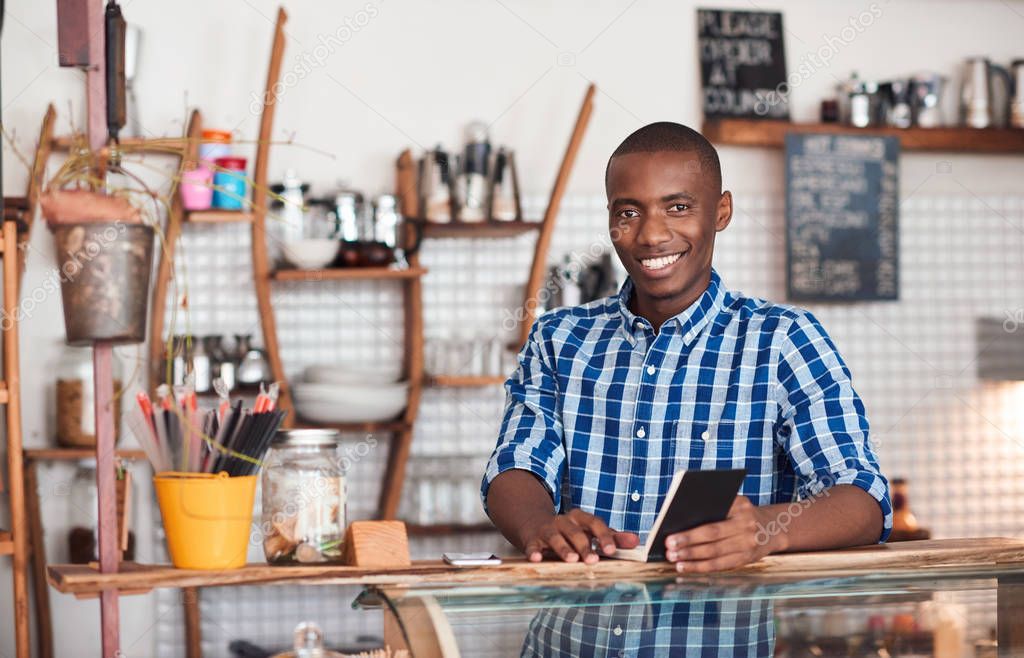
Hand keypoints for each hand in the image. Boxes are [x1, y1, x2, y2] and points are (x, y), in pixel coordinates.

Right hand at [521, 509, 639, 563]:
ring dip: (563, 548)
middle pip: (575, 531)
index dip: (604, 536)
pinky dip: (534, 551)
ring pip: (555, 536)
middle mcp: (564, 521)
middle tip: (593, 560)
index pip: (595, 523)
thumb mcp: (589, 531)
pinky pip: (532, 545)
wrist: (533, 522)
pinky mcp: (532, 539)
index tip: (612, 550)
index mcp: (580, 518)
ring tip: (571, 560)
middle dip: (584, 546)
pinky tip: (536, 558)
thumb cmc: (568, 531)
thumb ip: (612, 537)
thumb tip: (636, 541)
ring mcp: (547, 529)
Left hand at [663, 496, 780, 572]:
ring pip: (715, 553)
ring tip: (673, 559)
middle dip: (688, 542)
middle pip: (712, 535)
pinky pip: (721, 565)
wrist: (774, 527)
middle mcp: (746, 524)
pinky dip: (701, 567)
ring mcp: (748, 543)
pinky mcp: (747, 559)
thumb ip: (714, 506)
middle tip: (668, 546)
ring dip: (692, 558)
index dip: (692, 526)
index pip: (713, 514)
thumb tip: (680, 518)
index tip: (671, 528)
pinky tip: (685, 567)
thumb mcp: (734, 503)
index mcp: (740, 506)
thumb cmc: (743, 513)